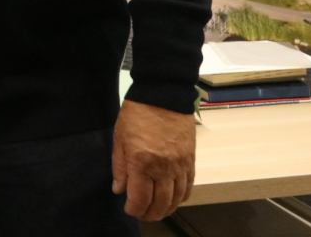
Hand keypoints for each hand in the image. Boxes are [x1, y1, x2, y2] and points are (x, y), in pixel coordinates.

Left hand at [112, 98, 195, 220]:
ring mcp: (180, 165)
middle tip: (142, 214)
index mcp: (142, 162)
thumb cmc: (137, 114)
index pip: (140, 198)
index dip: (134, 209)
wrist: (163, 95)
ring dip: (166, 209)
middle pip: (160, 203)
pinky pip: (188, 186)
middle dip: (150, 214)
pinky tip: (173, 199)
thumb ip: (119, 167)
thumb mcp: (119, 138)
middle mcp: (163, 168)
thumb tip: (119, 190)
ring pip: (176, 198)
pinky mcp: (191, 160)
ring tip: (156, 211)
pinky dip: (181, 197)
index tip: (128, 209)